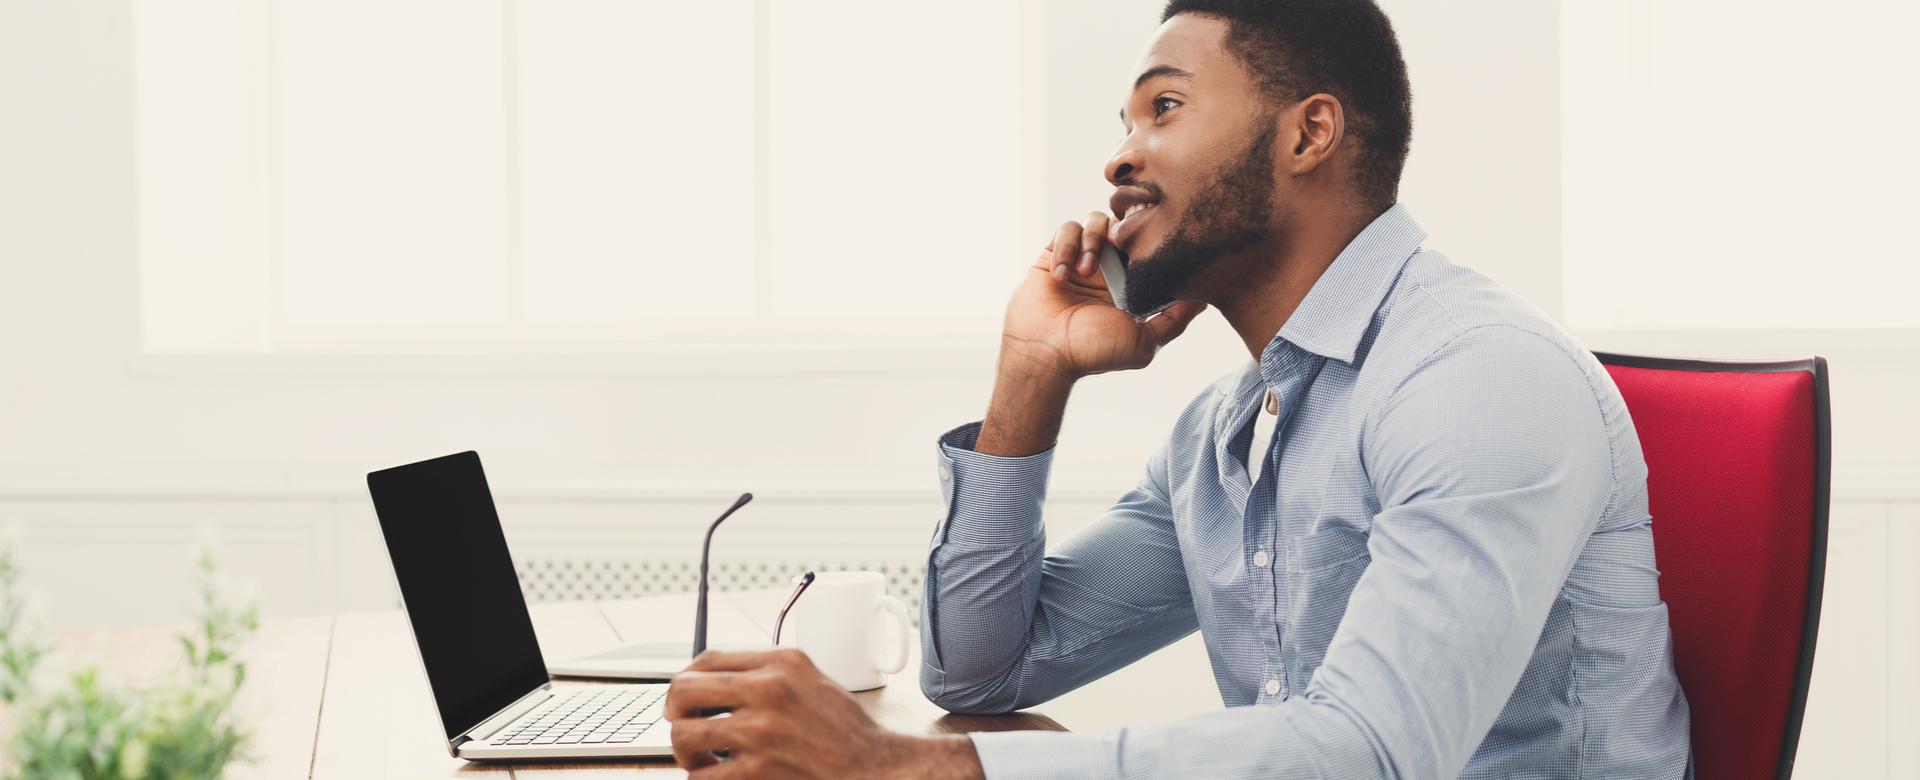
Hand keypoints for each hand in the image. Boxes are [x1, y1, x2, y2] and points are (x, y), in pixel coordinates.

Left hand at [665, 648, 982, 778]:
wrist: (873, 769)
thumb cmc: (845, 730)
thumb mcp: (812, 679)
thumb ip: (769, 670)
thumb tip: (718, 676)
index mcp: (781, 663)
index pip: (706, 659)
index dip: (687, 678)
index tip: (687, 695)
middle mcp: (768, 691)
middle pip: (683, 690)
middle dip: (675, 711)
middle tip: (685, 724)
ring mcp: (759, 732)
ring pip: (683, 734)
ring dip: (686, 749)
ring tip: (702, 756)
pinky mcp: (756, 772)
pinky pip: (701, 776)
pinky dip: (703, 777)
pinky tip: (719, 775)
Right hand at [1003, 212, 1207, 379]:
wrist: (1045, 355)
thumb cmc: (1094, 353)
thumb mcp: (1145, 341)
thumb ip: (1176, 318)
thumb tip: (1208, 297)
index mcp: (1133, 282)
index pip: (1151, 245)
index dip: (1155, 236)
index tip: (1155, 239)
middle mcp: (1110, 267)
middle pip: (1126, 223)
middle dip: (1126, 228)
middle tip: (1121, 243)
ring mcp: (1082, 258)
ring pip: (1097, 220)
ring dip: (1094, 240)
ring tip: (1087, 271)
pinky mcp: (1055, 253)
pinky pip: (1067, 229)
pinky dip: (1067, 247)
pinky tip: (1062, 276)